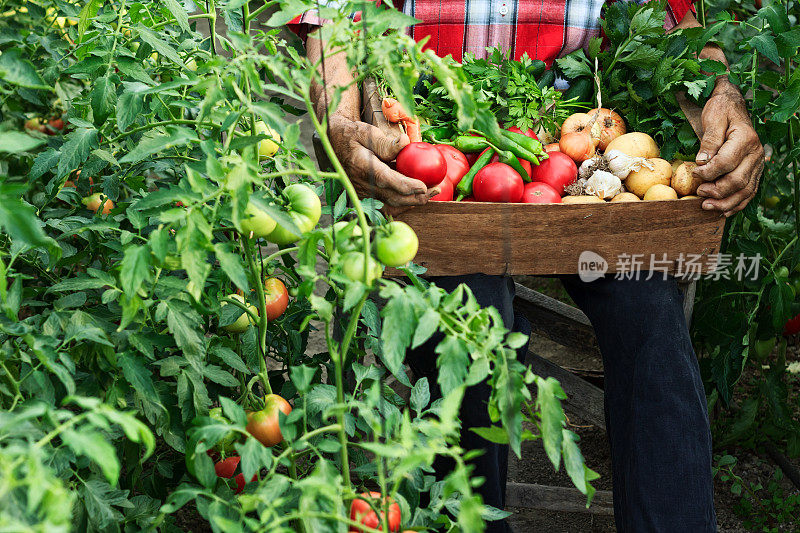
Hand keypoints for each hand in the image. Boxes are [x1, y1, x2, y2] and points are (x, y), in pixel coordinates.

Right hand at [327, 114, 437, 211]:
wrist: (333, 144)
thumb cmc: (352, 135)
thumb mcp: (366, 132)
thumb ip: (385, 142)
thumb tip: (405, 143)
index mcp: (362, 167)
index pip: (387, 180)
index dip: (407, 186)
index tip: (424, 186)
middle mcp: (362, 184)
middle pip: (393, 198)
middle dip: (417, 197)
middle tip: (436, 190)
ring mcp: (363, 193)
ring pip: (391, 205)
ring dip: (412, 202)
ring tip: (431, 194)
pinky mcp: (366, 196)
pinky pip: (387, 205)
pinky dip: (403, 203)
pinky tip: (416, 197)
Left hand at [693, 80, 764, 215]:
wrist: (732, 106)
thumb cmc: (721, 111)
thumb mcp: (713, 119)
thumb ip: (709, 140)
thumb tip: (702, 162)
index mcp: (745, 139)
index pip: (726, 162)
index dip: (708, 172)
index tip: (693, 173)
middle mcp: (756, 153)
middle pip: (738, 180)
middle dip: (717, 191)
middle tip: (699, 193)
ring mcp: (757, 164)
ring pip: (745, 191)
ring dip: (726, 203)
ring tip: (707, 206)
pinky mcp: (754, 171)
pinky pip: (749, 192)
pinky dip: (737, 204)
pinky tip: (723, 211)